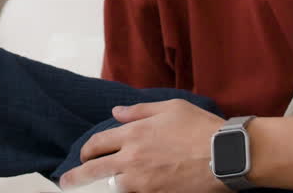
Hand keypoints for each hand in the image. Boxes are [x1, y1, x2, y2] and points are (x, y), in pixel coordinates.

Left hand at [58, 100, 225, 192]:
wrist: (226, 154)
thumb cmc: (201, 127)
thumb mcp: (170, 107)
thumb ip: (139, 110)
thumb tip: (116, 113)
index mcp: (134, 133)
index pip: (98, 144)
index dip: (86, 151)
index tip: (83, 156)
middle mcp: (132, 158)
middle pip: (94, 170)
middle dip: (76, 177)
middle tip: (67, 183)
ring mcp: (143, 181)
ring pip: (112, 187)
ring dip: (104, 187)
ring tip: (95, 190)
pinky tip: (124, 192)